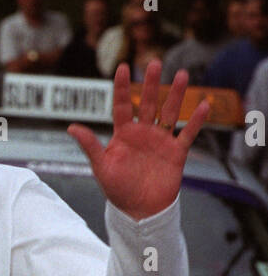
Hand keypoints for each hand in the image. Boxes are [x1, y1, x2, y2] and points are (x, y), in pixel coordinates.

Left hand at [66, 61, 209, 219]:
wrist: (139, 212)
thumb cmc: (117, 190)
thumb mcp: (101, 167)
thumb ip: (90, 146)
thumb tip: (71, 127)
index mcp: (123, 134)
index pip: (121, 105)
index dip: (121, 87)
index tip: (123, 67)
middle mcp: (142, 133)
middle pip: (147, 103)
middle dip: (151, 84)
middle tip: (154, 63)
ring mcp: (160, 141)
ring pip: (169, 112)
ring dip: (176, 95)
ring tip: (183, 75)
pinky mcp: (176, 153)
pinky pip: (188, 134)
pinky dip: (196, 121)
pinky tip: (204, 105)